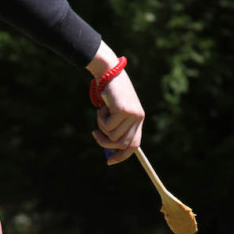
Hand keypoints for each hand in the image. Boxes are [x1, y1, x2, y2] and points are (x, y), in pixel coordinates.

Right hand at [86, 41, 144, 164]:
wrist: (108, 72)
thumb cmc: (109, 92)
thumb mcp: (114, 112)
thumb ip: (114, 129)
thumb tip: (108, 152)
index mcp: (138, 119)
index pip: (134, 145)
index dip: (122, 156)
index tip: (109, 161)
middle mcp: (138, 117)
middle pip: (122, 144)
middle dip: (105, 143)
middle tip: (95, 133)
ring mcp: (132, 114)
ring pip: (112, 136)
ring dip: (102, 127)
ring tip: (101, 113)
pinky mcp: (123, 110)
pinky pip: (107, 126)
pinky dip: (100, 119)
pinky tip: (103, 107)